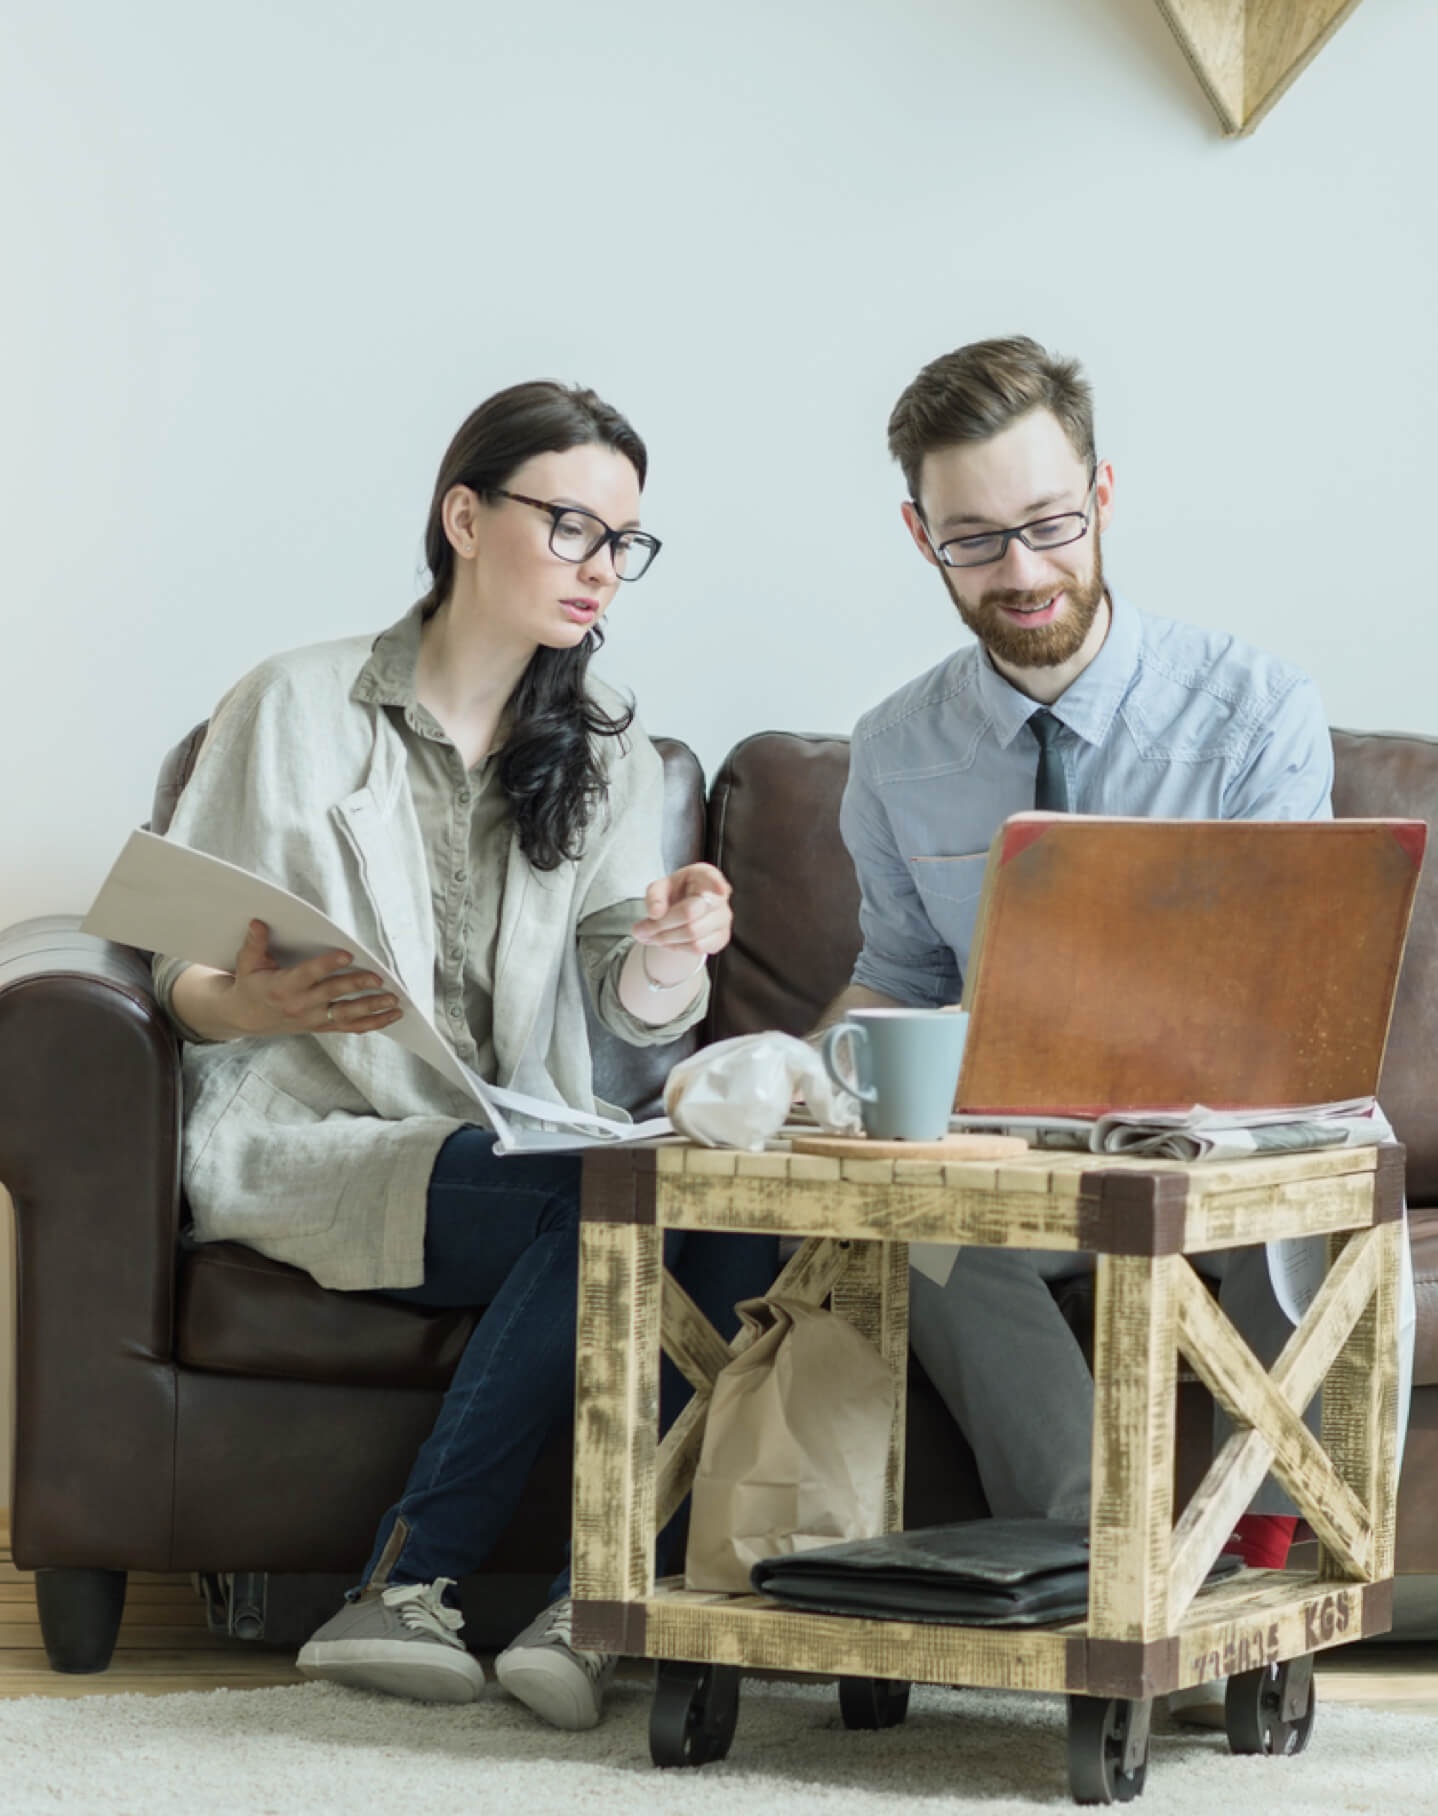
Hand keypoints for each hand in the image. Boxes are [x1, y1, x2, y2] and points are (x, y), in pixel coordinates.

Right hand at [223, 920, 402, 1037]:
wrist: (246, 1018)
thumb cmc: (251, 986)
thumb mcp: (247, 964)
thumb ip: (255, 944)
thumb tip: (258, 922)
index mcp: (282, 987)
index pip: (308, 975)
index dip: (328, 965)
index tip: (347, 955)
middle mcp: (300, 1005)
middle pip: (333, 994)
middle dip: (357, 986)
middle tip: (379, 979)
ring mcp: (313, 1019)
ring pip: (346, 1015)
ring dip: (372, 1008)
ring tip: (393, 1001)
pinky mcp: (321, 1026)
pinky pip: (349, 1027)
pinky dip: (372, 1023)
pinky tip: (391, 1016)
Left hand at [632, 862, 732, 982]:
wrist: (683, 912)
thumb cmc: (674, 894)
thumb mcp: (659, 888)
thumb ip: (654, 896)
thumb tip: (656, 913)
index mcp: (704, 875)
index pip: (712, 879)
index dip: (717, 884)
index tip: (720, 890)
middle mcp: (719, 897)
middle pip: (690, 914)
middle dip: (661, 925)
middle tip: (641, 929)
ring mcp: (723, 918)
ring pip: (693, 935)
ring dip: (666, 939)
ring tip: (650, 936)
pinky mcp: (722, 937)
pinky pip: (697, 948)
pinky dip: (677, 947)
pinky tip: (668, 941)